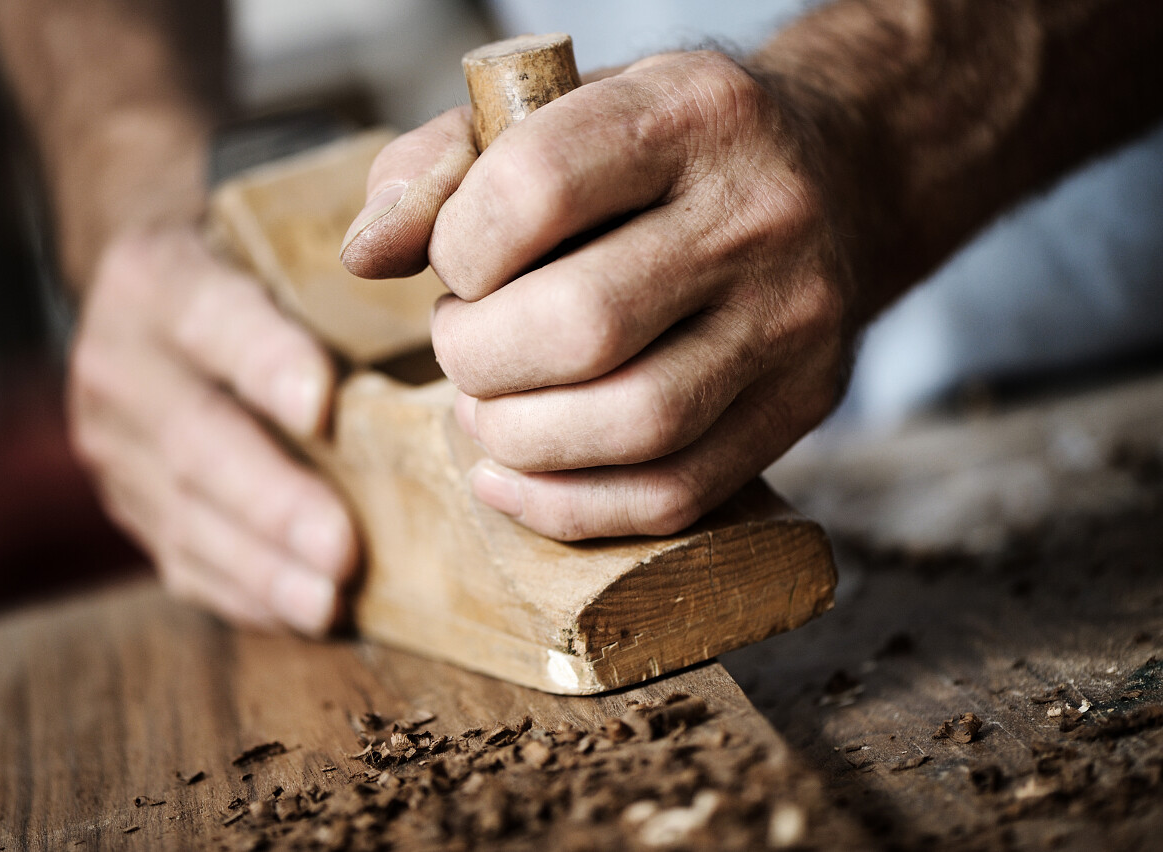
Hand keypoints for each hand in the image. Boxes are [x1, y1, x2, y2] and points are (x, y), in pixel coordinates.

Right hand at [69, 226, 356, 632]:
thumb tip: (441, 302)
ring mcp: (112, 443)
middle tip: (341, 549)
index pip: (213, 319)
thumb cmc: (247, 263)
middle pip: (198, 439)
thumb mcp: (268, 238)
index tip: (323, 406)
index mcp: (158, 278)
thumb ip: (335, 266)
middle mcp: (119, 362)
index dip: (266, 363)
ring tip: (327, 602)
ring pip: (186, 514)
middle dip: (274, 501)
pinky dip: (243, 592)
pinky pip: (179, 556)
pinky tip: (299, 613)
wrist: (146, 295)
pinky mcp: (127, 500)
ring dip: (262, 567)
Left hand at [342, 51, 854, 539]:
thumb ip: (444, 165)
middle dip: (478, 358)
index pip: (535, 191)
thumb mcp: (563, 112)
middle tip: (462, 347)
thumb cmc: (665, 152)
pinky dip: (570, 506)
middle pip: (583, 325)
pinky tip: (513, 479)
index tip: (456, 265)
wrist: (834, 178)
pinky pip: (676, 494)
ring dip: (519, 440)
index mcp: (690, 112)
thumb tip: (365, 255)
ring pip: (634, 425)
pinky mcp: (803, 403)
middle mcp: (758, 215)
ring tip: (487, 411)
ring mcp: (793, 320)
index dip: (457, 248)